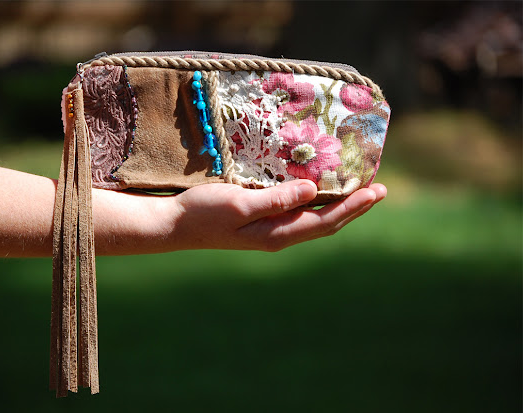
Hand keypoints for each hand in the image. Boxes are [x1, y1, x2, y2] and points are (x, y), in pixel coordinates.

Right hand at [172, 180, 386, 251]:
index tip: (376, 191)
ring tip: (360, 192)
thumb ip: (277, 199)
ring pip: (314, 220)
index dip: (353, 207)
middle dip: (354, 208)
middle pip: (326, 224)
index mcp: (277, 234)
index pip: (325, 222)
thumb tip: (314, 191)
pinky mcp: (261, 222)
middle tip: (379, 190)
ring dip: (339, 206)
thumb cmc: (203, 213)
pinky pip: (299, 215)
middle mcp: (279, 235)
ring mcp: (270, 231)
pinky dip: (317, 204)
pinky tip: (320, 193)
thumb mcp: (239, 203)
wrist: (175, 226)